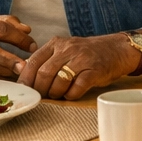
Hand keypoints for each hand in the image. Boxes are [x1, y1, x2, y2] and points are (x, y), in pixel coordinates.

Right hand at [0, 14, 35, 76]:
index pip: (1, 30)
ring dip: (8, 72)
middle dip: (11, 60)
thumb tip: (27, 30)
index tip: (32, 45)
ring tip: (23, 75)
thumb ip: (7, 22)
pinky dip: (1, 79)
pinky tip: (13, 79)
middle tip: (26, 66)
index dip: (19, 38)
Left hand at [16, 33, 139, 100]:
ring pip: (59, 81)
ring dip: (55, 94)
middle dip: (40, 90)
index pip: (33, 61)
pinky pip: (77, 87)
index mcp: (57, 43)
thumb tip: (24, 77)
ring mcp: (82, 59)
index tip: (24, 90)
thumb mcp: (66, 50)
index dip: (26, 79)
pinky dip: (71, 95)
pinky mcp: (95, 70)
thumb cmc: (88, 53)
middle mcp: (68, 49)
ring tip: (58, 95)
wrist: (118, 49)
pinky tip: (72, 95)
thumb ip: (47, 60)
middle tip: (42, 96)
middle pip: (44, 73)